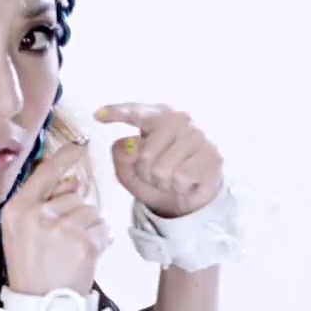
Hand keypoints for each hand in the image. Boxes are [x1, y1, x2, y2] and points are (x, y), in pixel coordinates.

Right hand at [0, 141, 111, 296]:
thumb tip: (75, 180)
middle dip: (75, 213)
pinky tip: (83, 258)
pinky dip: (100, 242)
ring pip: (91, 211)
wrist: (40, 306)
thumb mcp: (23, 232)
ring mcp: (59, 228)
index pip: (45, 172)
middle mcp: (35, 214)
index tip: (81, 145)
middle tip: (61, 242)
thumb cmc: (32, 267)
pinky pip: (103, 228)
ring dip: (88, 229)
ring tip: (71, 252)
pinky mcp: (82, 242)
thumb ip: (44, 202)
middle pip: (74, 194)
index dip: (65, 157)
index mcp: (17, 209)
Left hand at [93, 104, 225, 218]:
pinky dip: (179, 187)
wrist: (191, 198)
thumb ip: (121, 157)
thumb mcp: (131, 171)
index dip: (117, 112)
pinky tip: (186, 182)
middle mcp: (180, 119)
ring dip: (163, 182)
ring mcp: (198, 136)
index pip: (136, 112)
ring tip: (171, 179)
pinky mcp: (212, 155)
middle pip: (145, 153)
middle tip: (156, 175)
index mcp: (158, 115)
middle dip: (146, 172)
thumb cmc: (158, 177)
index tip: (97, 115)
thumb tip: (130, 145)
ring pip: (163, 168)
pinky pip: (181, 177)